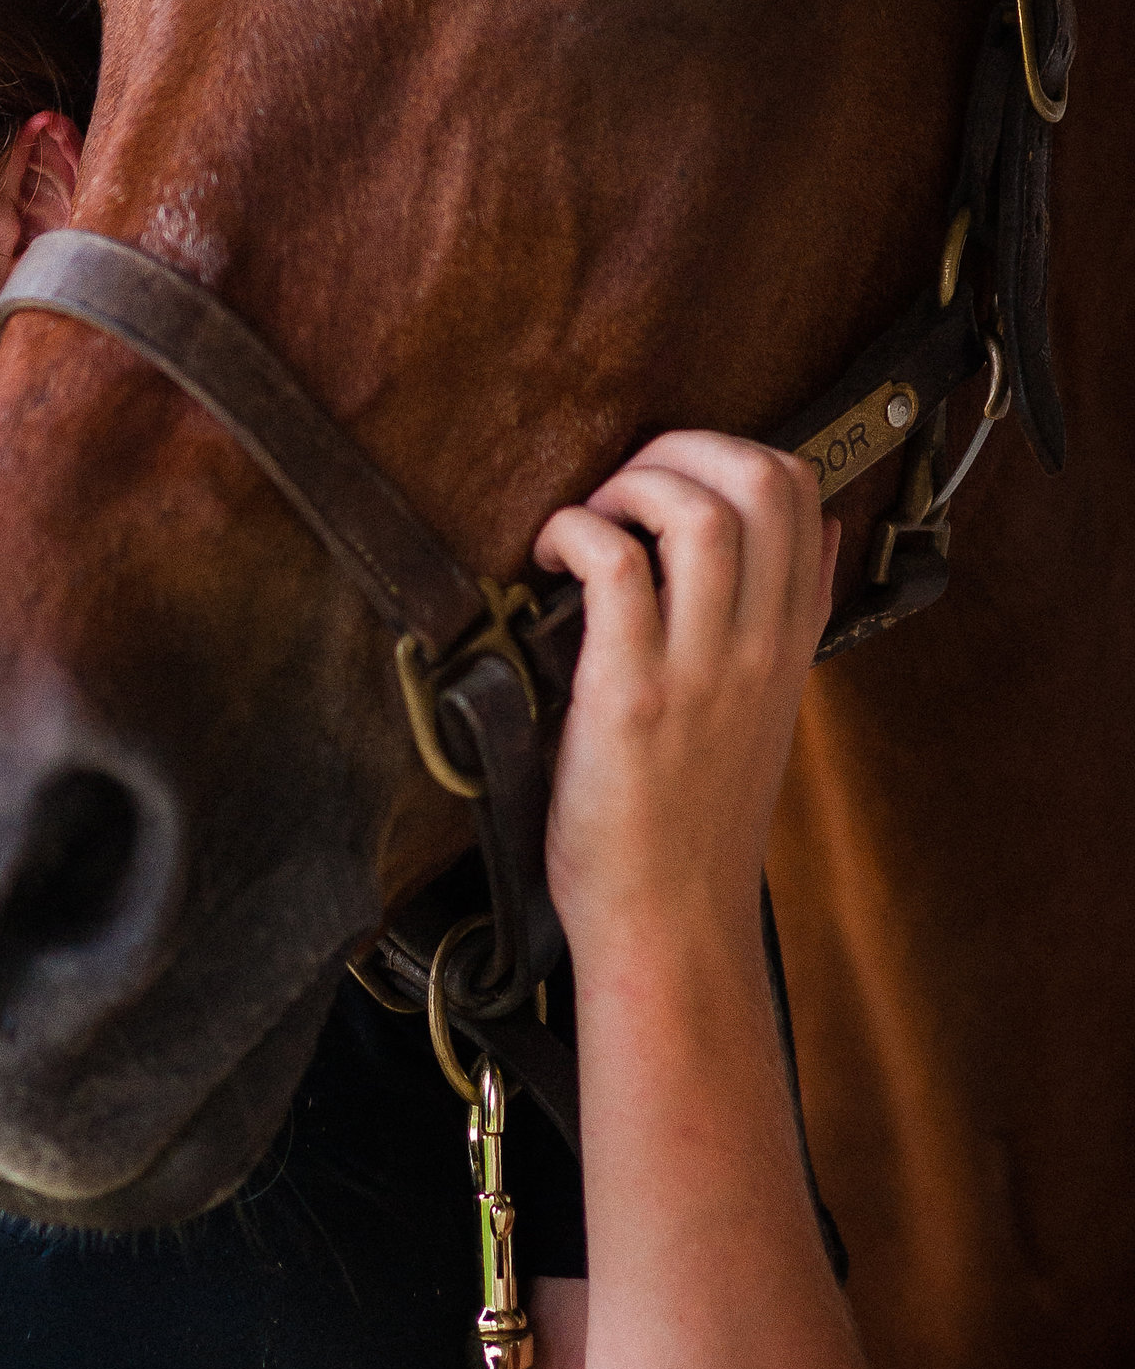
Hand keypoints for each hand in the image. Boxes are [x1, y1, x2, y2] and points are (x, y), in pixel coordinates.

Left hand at [532, 433, 838, 966]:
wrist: (670, 920)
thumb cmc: (695, 816)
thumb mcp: (769, 706)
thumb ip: (790, 617)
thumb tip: (818, 528)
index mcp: (790, 641)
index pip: (802, 493)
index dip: (731, 452)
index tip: (670, 479)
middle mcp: (760, 646)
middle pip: (762, 479)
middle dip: (683, 448)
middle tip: (624, 485)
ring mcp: (702, 669)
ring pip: (698, 511)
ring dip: (630, 485)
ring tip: (590, 521)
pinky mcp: (633, 695)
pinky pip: (615, 566)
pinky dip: (576, 534)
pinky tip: (551, 559)